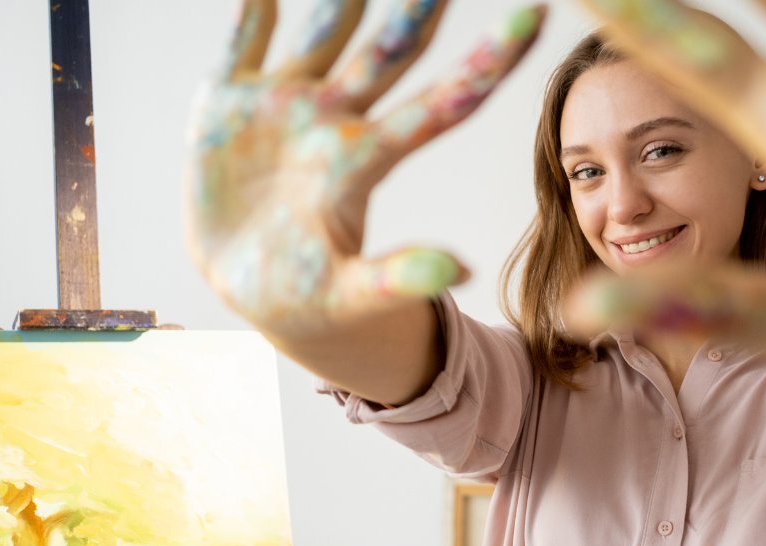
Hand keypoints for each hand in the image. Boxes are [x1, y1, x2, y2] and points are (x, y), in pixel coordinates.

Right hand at [184, 0, 543, 335]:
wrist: (248, 288)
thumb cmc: (311, 295)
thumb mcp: (353, 295)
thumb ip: (398, 280)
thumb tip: (459, 271)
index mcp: (367, 161)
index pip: (443, 103)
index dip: (488, 63)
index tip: (537, 17)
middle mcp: (335, 120)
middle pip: (388, 54)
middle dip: (420, 11)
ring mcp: (283, 107)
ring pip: (320, 34)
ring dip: (341, 0)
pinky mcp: (227, 106)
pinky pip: (240, 48)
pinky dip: (249, 17)